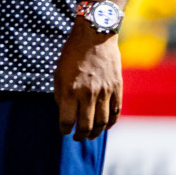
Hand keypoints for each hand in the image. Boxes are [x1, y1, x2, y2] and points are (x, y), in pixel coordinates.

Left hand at [54, 23, 121, 140]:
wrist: (95, 36)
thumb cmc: (72, 52)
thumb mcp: (58, 71)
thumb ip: (60, 93)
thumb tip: (63, 109)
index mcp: (70, 89)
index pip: (67, 119)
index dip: (64, 129)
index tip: (63, 131)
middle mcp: (88, 94)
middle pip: (85, 125)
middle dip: (80, 135)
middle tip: (76, 138)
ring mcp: (104, 92)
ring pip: (102, 122)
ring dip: (95, 132)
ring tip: (90, 135)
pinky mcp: (117, 89)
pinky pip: (116, 112)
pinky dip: (111, 123)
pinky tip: (106, 126)